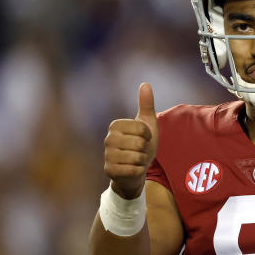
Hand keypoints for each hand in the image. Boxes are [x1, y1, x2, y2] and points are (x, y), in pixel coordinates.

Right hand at [104, 83, 158, 198]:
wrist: (136, 170)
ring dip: (142, 161)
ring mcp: (107, 155)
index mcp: (115, 125)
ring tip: (136, 160)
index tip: (143, 138)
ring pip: (137, 157)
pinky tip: (133, 170)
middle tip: (139, 151)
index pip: (142, 128)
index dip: (148, 135)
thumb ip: (146, 104)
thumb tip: (145, 84)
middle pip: (140, 143)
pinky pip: (134, 170)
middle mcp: (107, 139)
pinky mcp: (109, 170)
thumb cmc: (142, 145)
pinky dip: (139, 171)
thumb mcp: (147, 124)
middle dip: (145, 149)